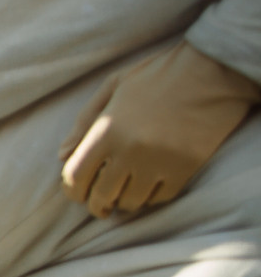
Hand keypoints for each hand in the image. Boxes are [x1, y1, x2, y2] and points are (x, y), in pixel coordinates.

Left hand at [60, 43, 256, 220]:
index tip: (78, 194)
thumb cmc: (158, 75)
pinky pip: (160, 198)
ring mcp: (159, 162)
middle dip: (96, 204)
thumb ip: (84, 121)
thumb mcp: (114, 87)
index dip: (73, 191)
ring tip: (125, 192)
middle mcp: (129, 151)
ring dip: (124, 201)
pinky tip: (150, 186)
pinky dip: (151, 196)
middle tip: (100, 205)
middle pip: (100, 195)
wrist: (213, 71)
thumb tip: (62, 154)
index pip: (75, 176)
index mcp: (106, 130)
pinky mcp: (186, 168)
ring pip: (131, 202)